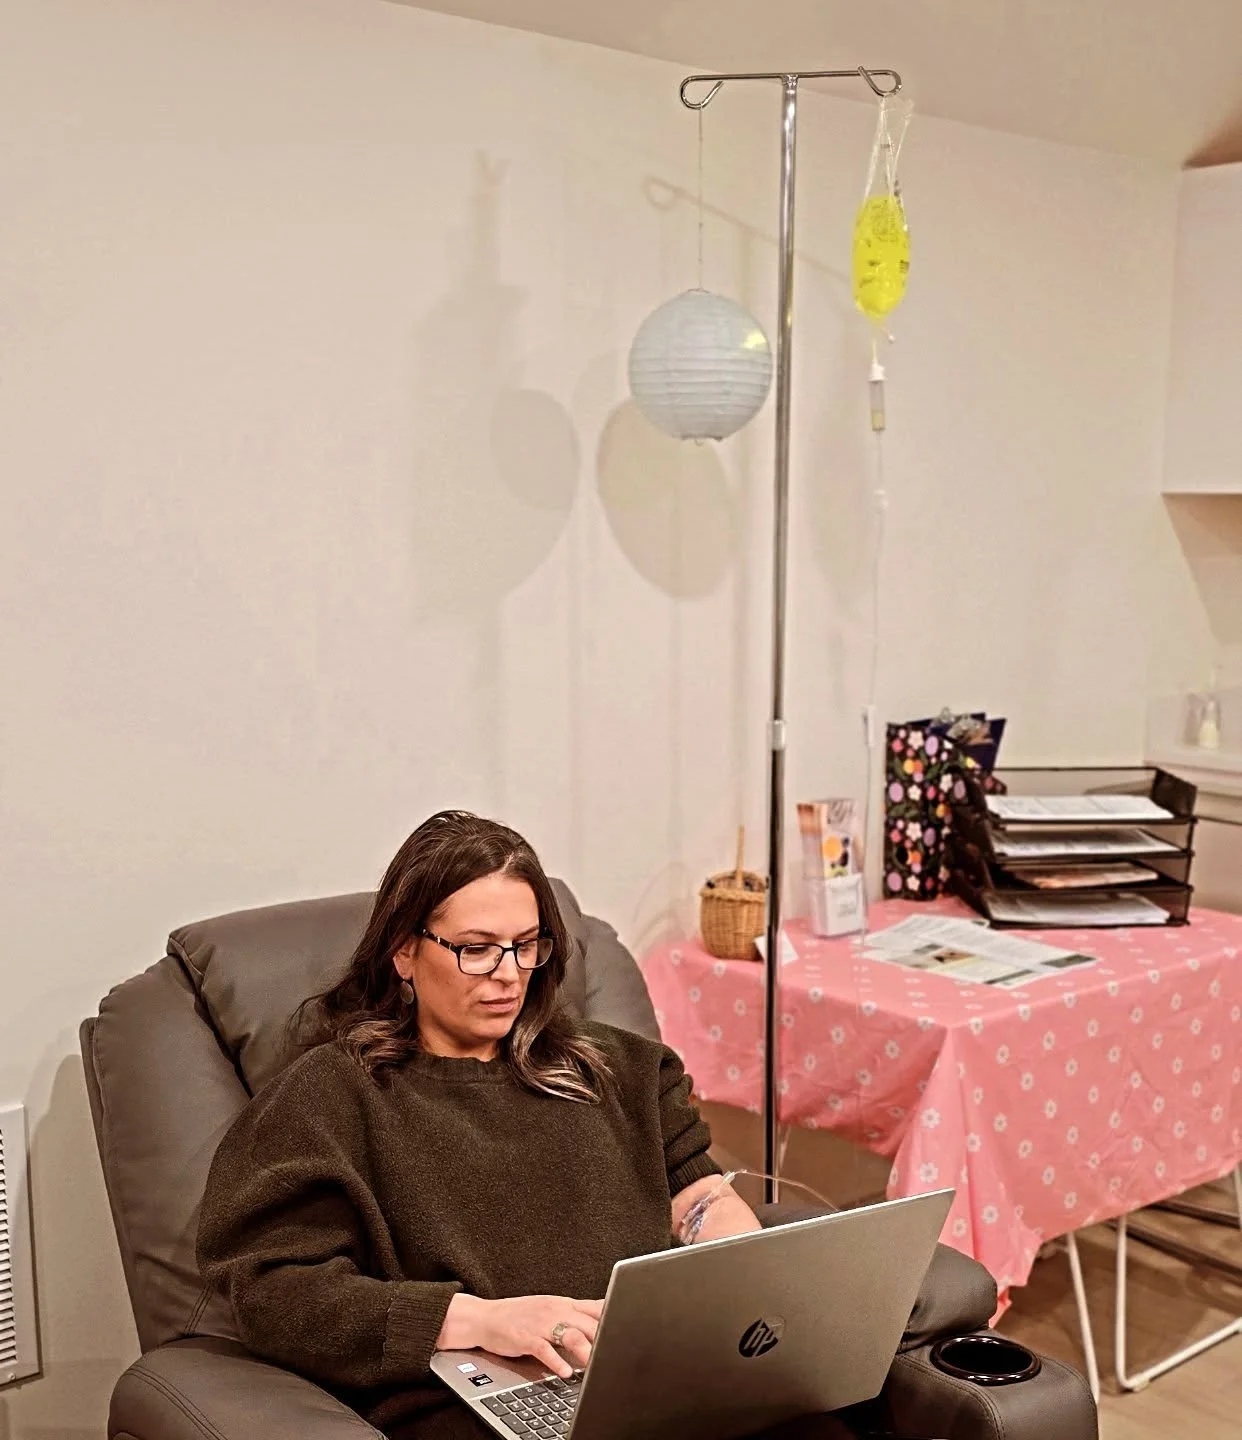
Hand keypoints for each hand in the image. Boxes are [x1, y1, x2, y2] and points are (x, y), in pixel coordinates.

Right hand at [436, 1294, 603, 1378]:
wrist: (485, 1317)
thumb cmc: (520, 1316)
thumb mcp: (551, 1310)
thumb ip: (575, 1317)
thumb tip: (602, 1326)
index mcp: (564, 1303)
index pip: (596, 1308)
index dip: (615, 1319)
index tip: (630, 1331)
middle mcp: (555, 1310)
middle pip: (589, 1323)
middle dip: (606, 1338)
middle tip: (619, 1353)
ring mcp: (540, 1322)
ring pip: (570, 1334)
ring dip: (586, 1350)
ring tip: (596, 1365)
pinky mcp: (525, 1336)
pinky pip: (544, 1349)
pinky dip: (557, 1362)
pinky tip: (566, 1372)